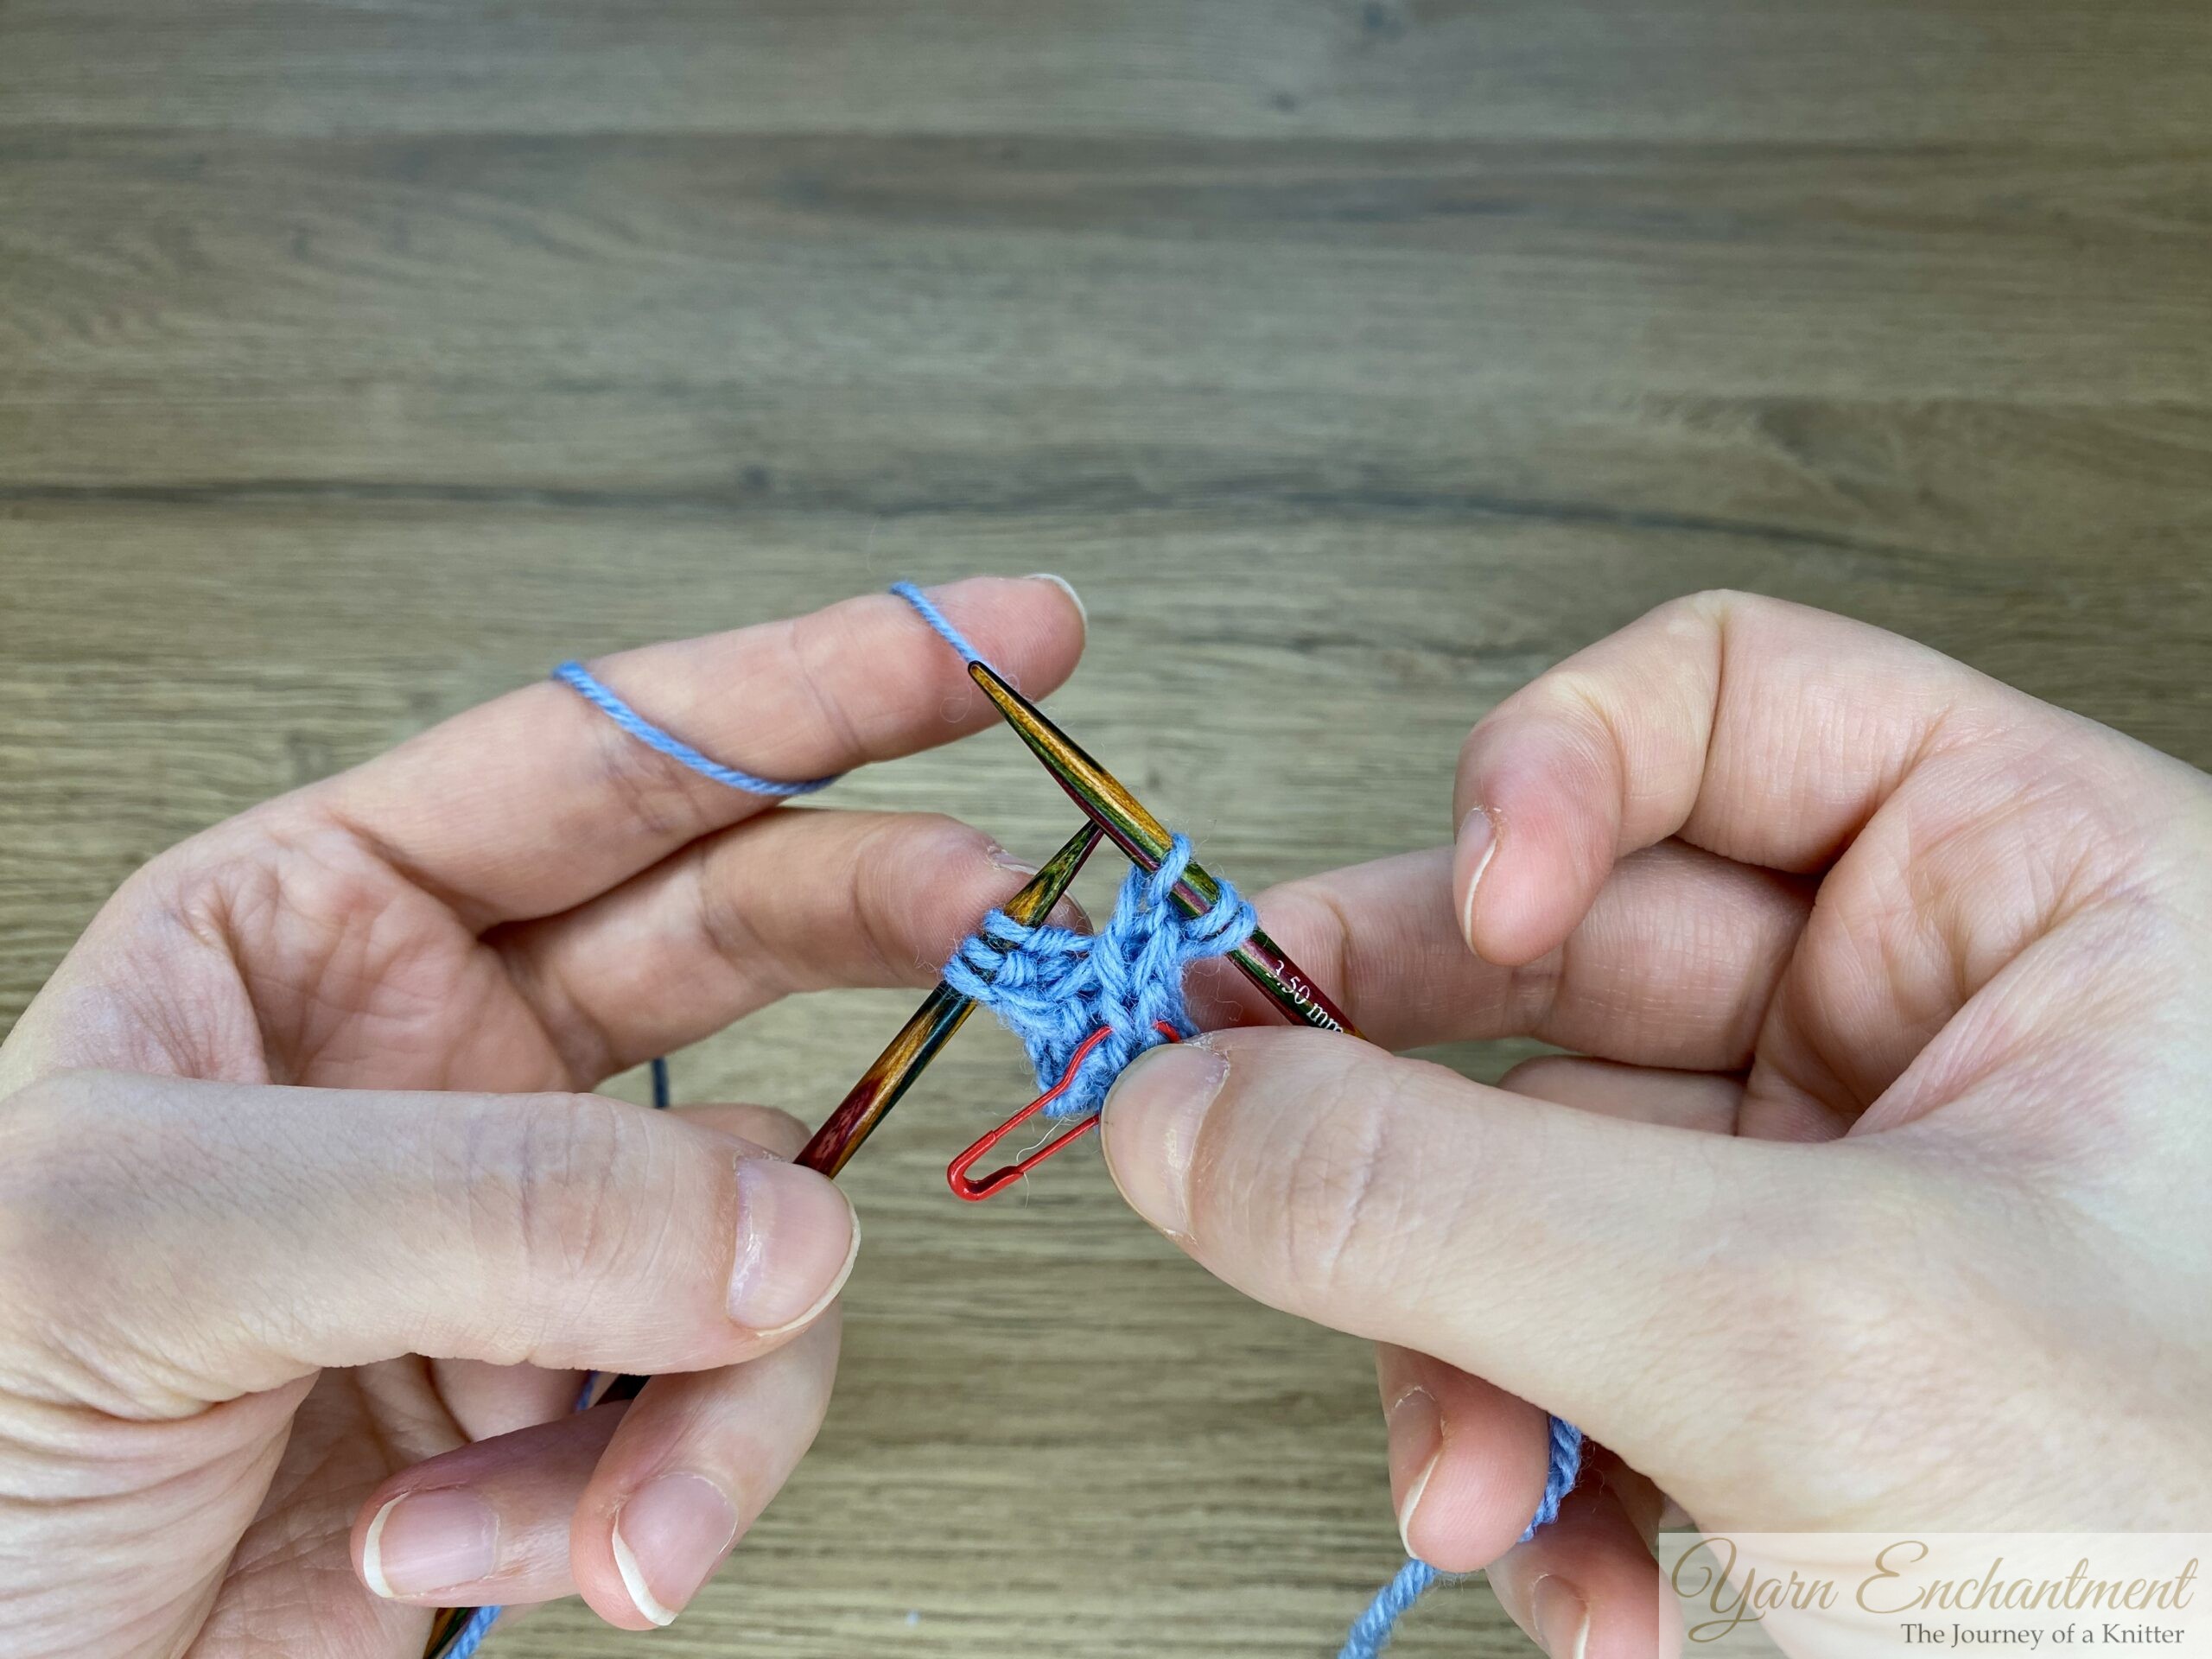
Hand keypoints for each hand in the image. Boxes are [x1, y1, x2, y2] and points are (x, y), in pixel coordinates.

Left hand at [0, 577, 1085, 1657]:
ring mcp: (527, 1240)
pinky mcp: (577, 1408)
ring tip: (623, 1482)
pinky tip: (547, 1553)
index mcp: (306, 935)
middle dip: (878, 920)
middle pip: (732, 930)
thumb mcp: (136, 1250)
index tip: (986, 642)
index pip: (594, 763)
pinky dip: (671, 1493)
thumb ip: (467, 1200)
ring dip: (726, 1359)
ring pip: (767, 1222)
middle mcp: (440, 1065)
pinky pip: (729, 1401)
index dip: (805, 688)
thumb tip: (773, 1221)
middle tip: (1005, 914)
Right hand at [1100, 591, 2211, 1657]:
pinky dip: (1533, 1461)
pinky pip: (1566, 1340)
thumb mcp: (1795, 1336)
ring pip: (1529, 1184)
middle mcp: (1927, 1025)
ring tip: (1481, 1494)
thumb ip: (1447, 1203)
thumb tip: (1183, 1114)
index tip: (1466, 914)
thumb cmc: (2206, 1560)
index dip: (1553, 776)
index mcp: (2038, 894)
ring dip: (1459, 1353)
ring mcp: (1841, 1196)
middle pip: (1562, 961)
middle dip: (1410, 1110)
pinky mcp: (1772, 1355)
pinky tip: (1579, 1572)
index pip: (1724, 700)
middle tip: (1247, 1146)